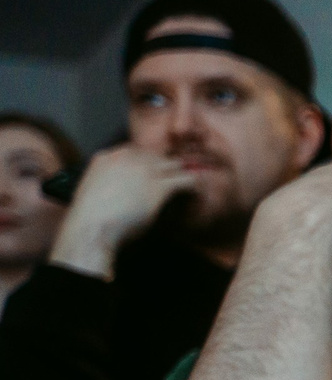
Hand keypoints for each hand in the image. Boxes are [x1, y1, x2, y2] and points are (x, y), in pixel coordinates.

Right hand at [48, 144, 196, 275]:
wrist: (91, 227)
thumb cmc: (88, 218)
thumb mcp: (91, 190)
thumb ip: (105, 182)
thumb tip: (117, 190)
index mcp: (106, 157)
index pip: (135, 151)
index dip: (147, 164)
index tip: (154, 174)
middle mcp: (127, 158)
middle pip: (156, 156)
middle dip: (165, 168)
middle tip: (174, 181)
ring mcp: (144, 170)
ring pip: (174, 165)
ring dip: (180, 175)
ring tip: (187, 187)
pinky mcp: (159, 185)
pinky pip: (185, 180)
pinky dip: (192, 187)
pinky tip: (195, 195)